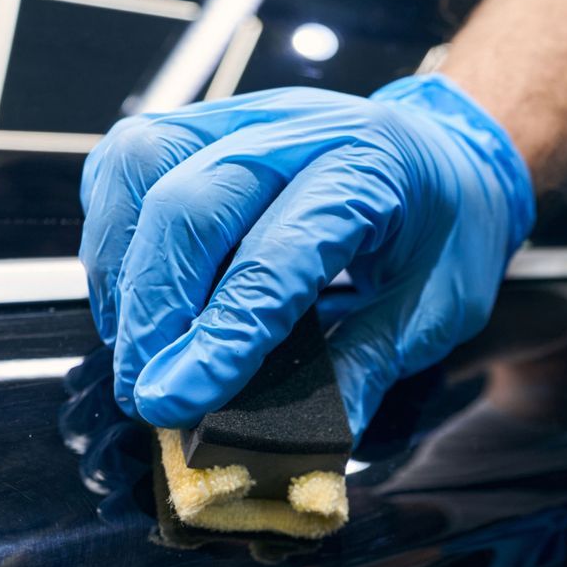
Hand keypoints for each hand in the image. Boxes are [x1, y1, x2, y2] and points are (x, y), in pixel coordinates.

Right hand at [79, 77, 534, 434]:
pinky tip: (135, 296)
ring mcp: (241, 118)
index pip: (274, 256)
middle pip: (189, 203)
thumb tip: (305, 448)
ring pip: (138, 166)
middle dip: (153, 311)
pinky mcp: (201, 125)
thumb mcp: (436, 310)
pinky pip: (128, 165)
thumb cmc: (448, 227)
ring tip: (136, 346)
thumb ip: (366, 369)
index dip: (217, 336)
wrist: (450, 152)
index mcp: (368, 170)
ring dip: (121, 268)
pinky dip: (115, 235)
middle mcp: (296, 129)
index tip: (173, 401)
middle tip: (147, 391)